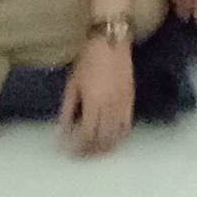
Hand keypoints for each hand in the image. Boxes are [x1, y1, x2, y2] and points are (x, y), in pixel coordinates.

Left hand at [62, 33, 135, 154]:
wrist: (110, 42)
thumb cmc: (87, 60)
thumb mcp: (72, 84)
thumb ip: (69, 109)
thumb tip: (65, 129)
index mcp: (95, 103)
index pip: (87, 134)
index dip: (79, 146)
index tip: (70, 150)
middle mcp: (111, 107)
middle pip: (103, 139)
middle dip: (91, 150)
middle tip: (81, 154)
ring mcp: (124, 104)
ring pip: (117, 135)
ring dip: (105, 146)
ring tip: (95, 151)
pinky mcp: (131, 100)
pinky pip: (127, 125)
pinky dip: (119, 136)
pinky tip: (111, 138)